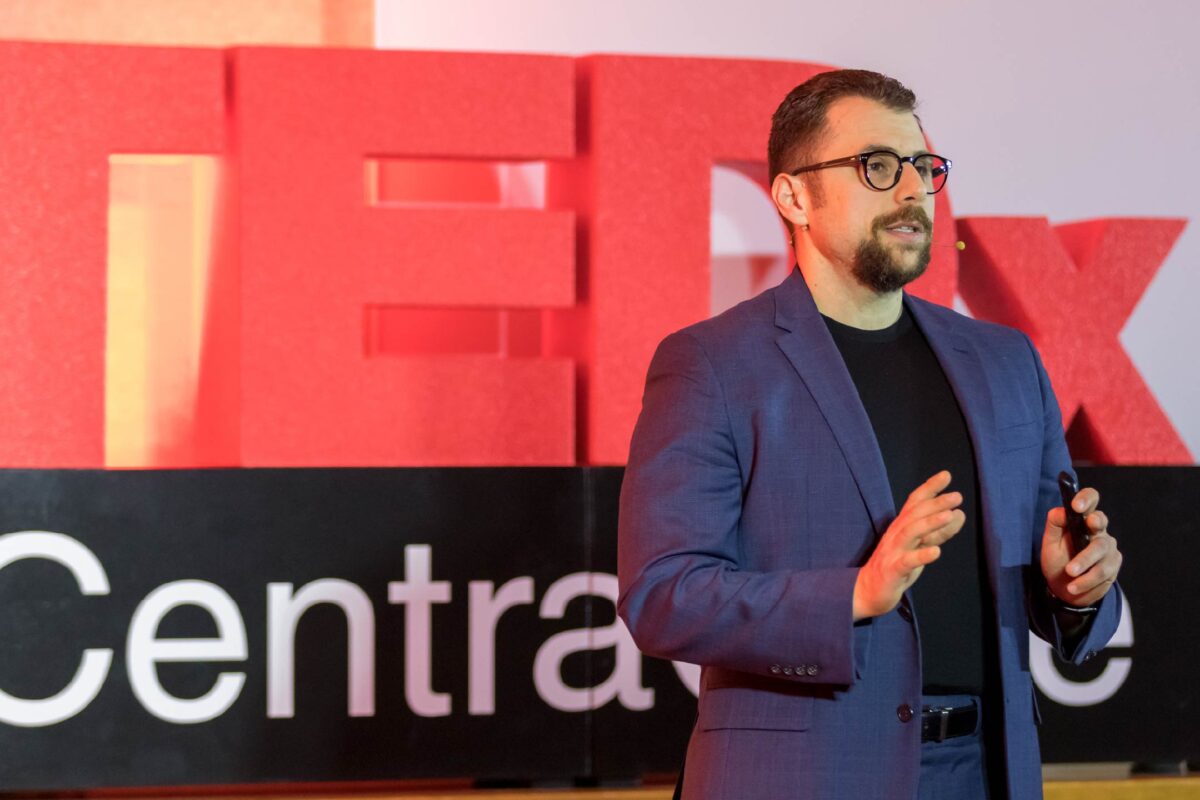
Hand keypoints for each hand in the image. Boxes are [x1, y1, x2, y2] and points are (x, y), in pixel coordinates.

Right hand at [852, 470, 964, 620]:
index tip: (946, 475)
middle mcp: (896, 534)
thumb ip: (940, 531)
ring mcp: (893, 552)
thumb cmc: (897, 565)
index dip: (929, 488)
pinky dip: (921, 556)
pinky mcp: (892, 571)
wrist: (868, 590)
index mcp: (902, 526)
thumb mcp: (920, 546)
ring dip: (930, 523)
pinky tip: (936, 551)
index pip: (915, 502)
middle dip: (935, 503)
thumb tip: (959, 513)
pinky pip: (906, 562)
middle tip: (957, 496)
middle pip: (915, 514)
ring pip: (910, 532)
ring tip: (949, 515)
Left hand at [1042, 487, 1121, 606]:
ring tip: (1069, 573)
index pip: (1090, 500)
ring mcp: (1108, 547)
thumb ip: (1054, 525)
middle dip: (1095, 524)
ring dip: (1084, 562)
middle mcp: (1098, 530)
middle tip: (1088, 525)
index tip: (1076, 506)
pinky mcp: (1114, 565)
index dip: (1086, 499)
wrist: (1064, 589)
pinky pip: (1104, 571)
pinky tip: (1075, 586)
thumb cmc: (1057, 561)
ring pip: (1101, 549)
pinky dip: (1087, 579)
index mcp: (1082, 519)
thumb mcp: (1050, 543)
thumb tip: (1061, 510)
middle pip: (1100, 521)